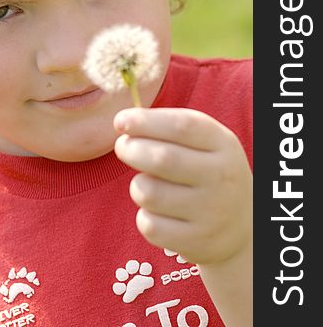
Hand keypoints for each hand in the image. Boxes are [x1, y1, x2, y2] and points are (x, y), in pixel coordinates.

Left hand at [113, 107, 251, 266]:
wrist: (243, 229)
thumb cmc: (207, 172)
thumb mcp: (205, 143)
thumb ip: (170, 128)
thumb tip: (123, 122)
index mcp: (223, 144)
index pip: (181, 126)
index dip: (145, 121)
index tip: (120, 121)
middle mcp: (221, 177)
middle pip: (162, 159)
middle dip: (131, 149)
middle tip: (123, 147)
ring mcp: (210, 212)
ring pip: (149, 193)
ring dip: (138, 185)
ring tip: (149, 185)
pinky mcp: (196, 242)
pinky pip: (149, 225)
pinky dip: (145, 216)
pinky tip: (159, 212)